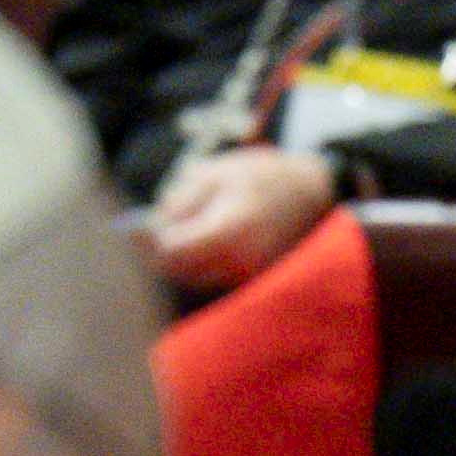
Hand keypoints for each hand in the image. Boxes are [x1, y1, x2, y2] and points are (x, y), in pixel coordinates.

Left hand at [140, 141, 340, 292]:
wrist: (315, 192)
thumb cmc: (262, 176)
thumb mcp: (214, 174)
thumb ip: (178, 202)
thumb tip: (150, 228)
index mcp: (226, 233)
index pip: (170, 253)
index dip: (149, 241)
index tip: (140, 228)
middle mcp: (238, 263)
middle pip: (180, 272)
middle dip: (164, 251)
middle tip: (160, 228)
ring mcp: (249, 276)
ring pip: (196, 278)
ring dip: (185, 258)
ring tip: (191, 228)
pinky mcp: (256, 281)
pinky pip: (216, 278)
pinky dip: (206, 263)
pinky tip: (212, 239)